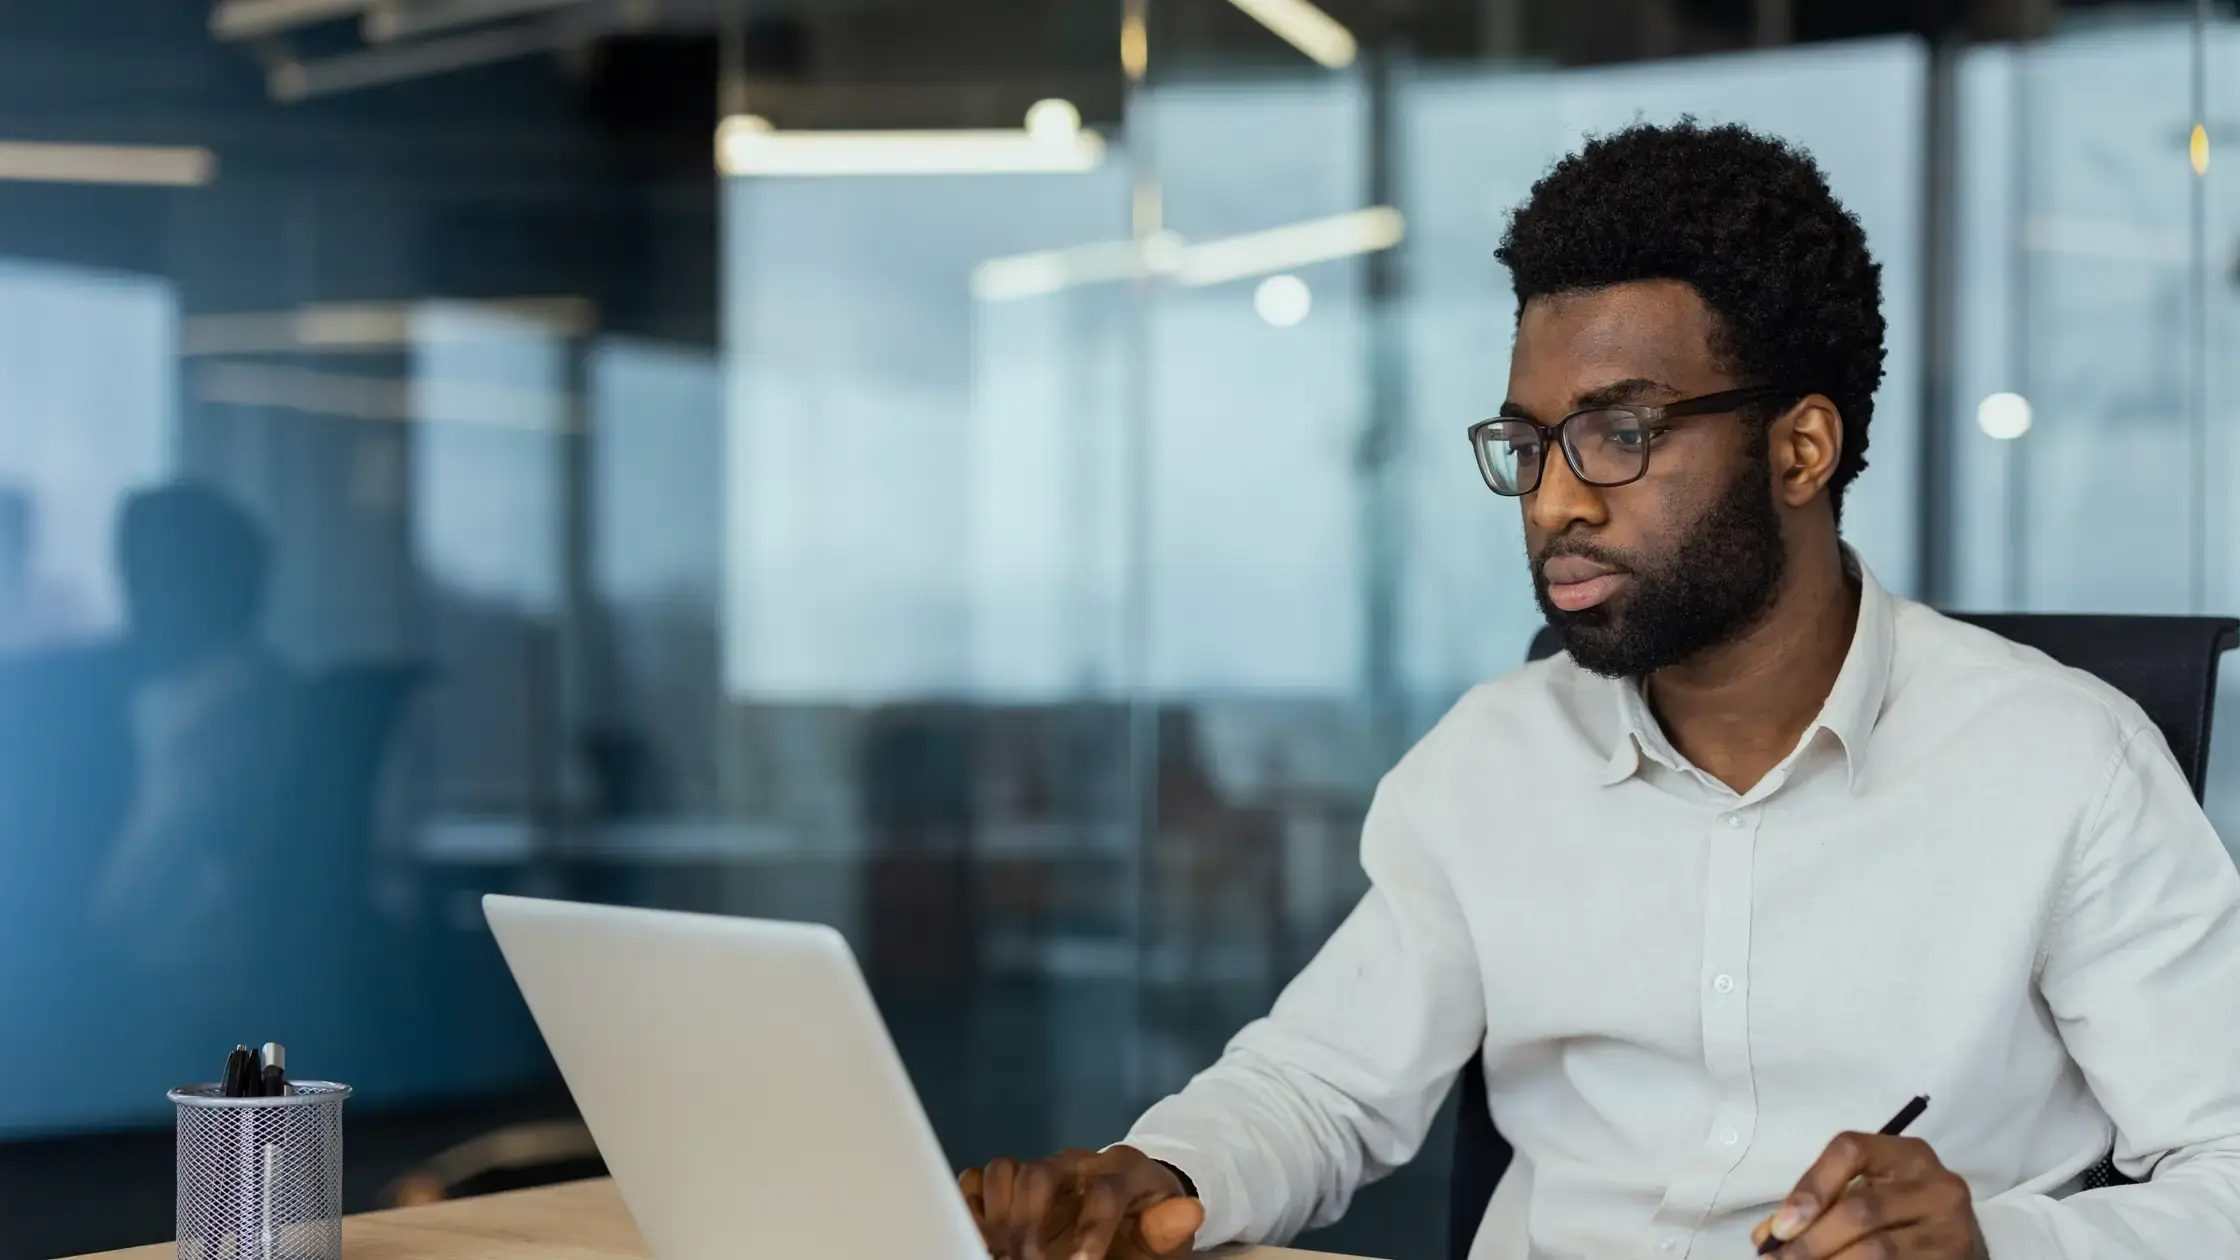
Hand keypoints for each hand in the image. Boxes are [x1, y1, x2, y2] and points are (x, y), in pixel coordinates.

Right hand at [958, 1146, 1204, 1259]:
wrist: (1129, 1210)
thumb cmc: (1146, 1228)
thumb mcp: (1167, 1236)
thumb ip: (1172, 1228)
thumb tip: (1191, 1211)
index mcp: (1123, 1172)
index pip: (1103, 1193)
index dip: (1090, 1232)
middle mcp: (1078, 1163)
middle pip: (1041, 1174)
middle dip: (1028, 1225)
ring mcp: (1042, 1169)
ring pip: (1007, 1170)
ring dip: (998, 1215)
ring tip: (999, 1253)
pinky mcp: (1014, 1181)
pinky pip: (980, 1178)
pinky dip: (972, 1205)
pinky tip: (979, 1237)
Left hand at [1753, 1133, 1987, 1259]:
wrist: (1953, 1238)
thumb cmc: (1897, 1209)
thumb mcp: (1862, 1191)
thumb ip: (1816, 1206)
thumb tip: (1766, 1237)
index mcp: (1906, 1154)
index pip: (1851, 1151)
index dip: (1810, 1187)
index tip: (1780, 1227)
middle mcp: (1935, 1185)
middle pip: (1861, 1209)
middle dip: (1811, 1241)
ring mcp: (1949, 1227)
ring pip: (1877, 1249)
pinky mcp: (1953, 1259)